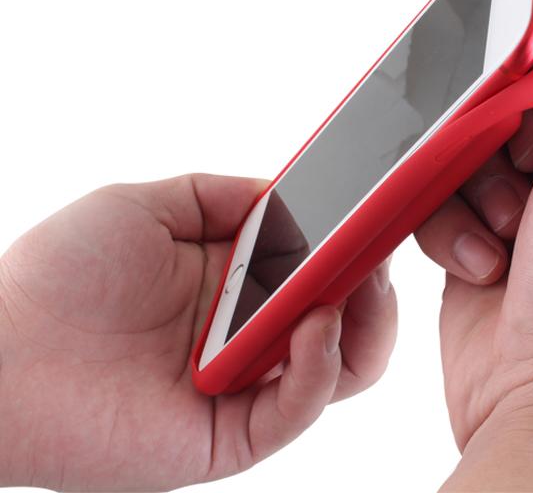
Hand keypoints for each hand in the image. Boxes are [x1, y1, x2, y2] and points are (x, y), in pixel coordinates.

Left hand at [0, 174, 396, 490]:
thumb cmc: (62, 270)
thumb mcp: (152, 203)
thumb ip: (225, 195)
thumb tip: (292, 192)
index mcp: (235, 282)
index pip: (317, 268)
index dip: (352, 246)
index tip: (375, 217)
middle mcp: (246, 333)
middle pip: (344, 321)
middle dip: (373, 286)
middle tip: (377, 254)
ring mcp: (242, 383)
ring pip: (338, 369)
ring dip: (363, 324)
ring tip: (356, 285)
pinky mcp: (228, 435)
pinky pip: (296, 409)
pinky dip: (322, 366)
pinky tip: (314, 321)